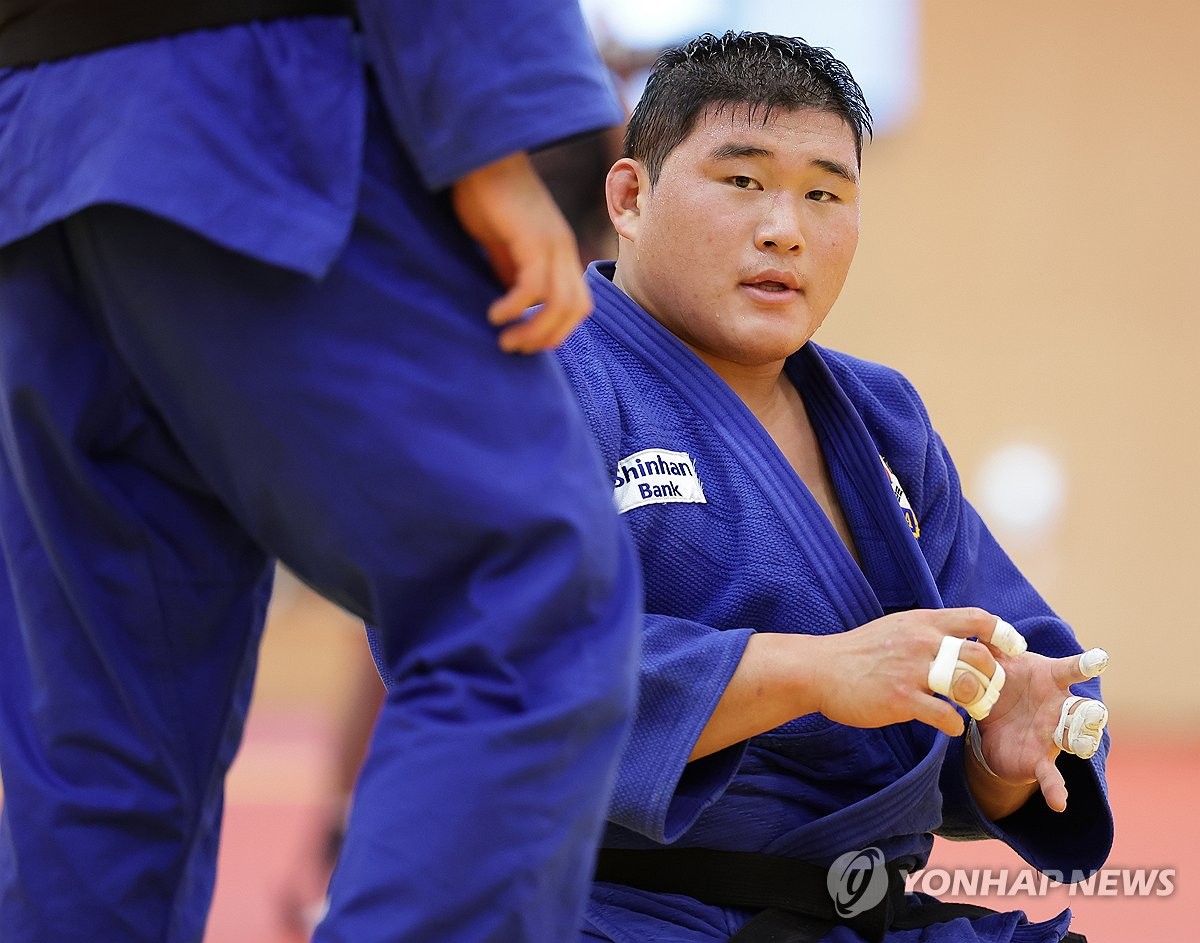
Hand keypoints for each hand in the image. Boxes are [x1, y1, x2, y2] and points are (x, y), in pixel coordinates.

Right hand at [451, 151, 590, 352]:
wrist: (480, 153)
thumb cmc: (486, 194)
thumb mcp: (501, 242)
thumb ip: (511, 269)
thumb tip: (514, 301)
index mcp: (559, 250)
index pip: (578, 304)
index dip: (558, 330)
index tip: (527, 341)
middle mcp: (562, 248)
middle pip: (576, 309)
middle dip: (547, 338)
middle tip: (515, 348)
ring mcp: (550, 242)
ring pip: (560, 303)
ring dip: (534, 330)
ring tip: (506, 340)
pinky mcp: (531, 237)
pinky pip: (534, 285)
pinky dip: (516, 307)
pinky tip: (495, 314)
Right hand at [813, 607, 1012, 737]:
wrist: (820, 669)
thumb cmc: (860, 651)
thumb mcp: (897, 628)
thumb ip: (929, 631)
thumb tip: (961, 638)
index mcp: (923, 622)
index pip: (978, 619)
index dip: (1002, 635)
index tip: (1010, 650)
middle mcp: (922, 643)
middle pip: (981, 657)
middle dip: (992, 678)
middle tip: (988, 691)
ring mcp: (912, 671)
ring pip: (967, 686)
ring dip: (976, 702)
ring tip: (970, 709)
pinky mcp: (901, 699)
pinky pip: (945, 717)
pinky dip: (954, 726)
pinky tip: (948, 726)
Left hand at [970, 649, 1108, 812]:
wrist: (996, 726)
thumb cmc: (1004, 685)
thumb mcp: (997, 666)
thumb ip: (990, 649)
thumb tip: (973, 629)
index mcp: (1050, 679)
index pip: (1071, 669)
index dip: (1086, 664)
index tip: (1100, 659)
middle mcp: (1060, 707)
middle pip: (1080, 708)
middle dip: (1088, 711)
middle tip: (1094, 711)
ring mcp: (1054, 735)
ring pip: (1073, 739)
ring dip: (1079, 743)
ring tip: (1082, 746)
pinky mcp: (1041, 761)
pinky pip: (1051, 777)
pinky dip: (1056, 790)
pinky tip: (1060, 804)